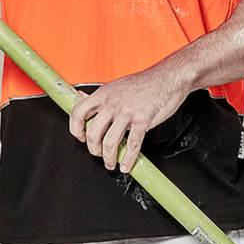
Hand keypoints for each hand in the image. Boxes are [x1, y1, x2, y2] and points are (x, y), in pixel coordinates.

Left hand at [69, 61, 190, 174]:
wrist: (168, 78)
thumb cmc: (144, 83)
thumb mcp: (116, 86)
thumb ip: (99, 97)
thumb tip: (81, 97)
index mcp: (103, 94)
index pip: (78, 112)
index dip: (75, 128)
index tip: (81, 137)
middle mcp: (112, 103)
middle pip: (93, 132)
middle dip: (94, 149)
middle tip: (98, 154)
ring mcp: (127, 112)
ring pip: (110, 142)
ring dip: (108, 158)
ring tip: (111, 163)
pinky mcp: (143, 120)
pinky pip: (132, 145)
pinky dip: (128, 159)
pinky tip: (126, 164)